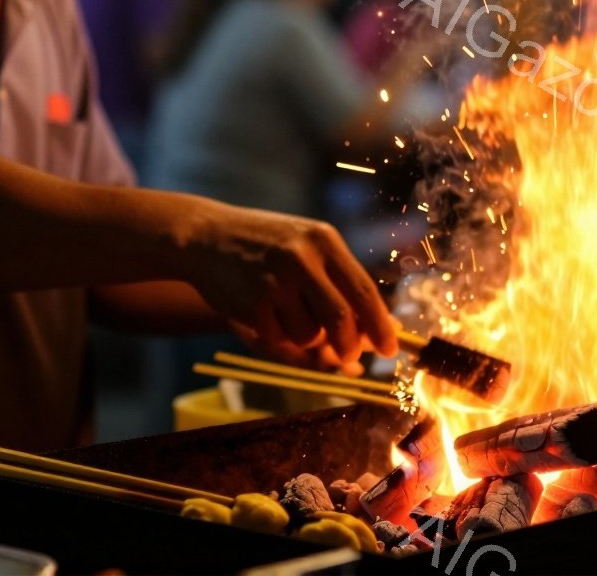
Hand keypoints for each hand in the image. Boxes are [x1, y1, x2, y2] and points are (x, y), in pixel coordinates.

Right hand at [183, 203, 397, 367]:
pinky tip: (264, 312)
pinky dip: (278, 336)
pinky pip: (281, 339)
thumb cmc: (266, 248)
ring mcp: (276, 280)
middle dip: (350, 347)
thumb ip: (337, 288)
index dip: (380, 325)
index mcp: (325, 241)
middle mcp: (303, 257)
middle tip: (351, 358)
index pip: (363, 290)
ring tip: (288, 314)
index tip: (390, 349)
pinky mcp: (252, 302)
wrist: (206, 236)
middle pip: (343, 320)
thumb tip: (369, 337)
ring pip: (311, 335)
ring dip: (306, 338)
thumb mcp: (305, 251)